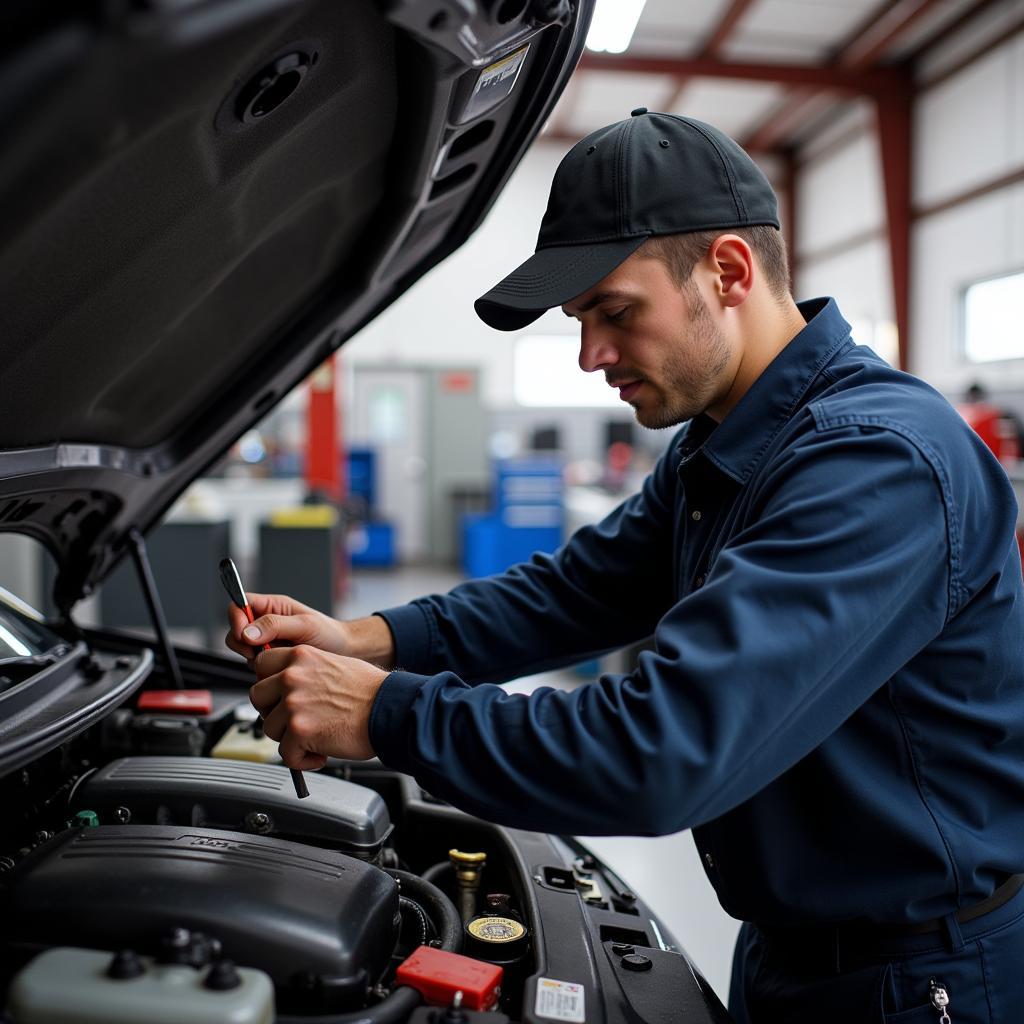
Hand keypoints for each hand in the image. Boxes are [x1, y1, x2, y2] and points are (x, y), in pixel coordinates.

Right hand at [225, 593, 393, 666]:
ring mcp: (265, 642)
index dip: (236, 618)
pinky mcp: (268, 659)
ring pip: (242, 648)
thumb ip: (275, 625)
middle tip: (258, 651)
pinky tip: (280, 666)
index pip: (240, 604)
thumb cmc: (329, 634)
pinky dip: (261, 668)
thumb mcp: (305, 625)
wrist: (343, 654)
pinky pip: (253, 664)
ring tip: (277, 657)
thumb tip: (248, 631)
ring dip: (253, 656)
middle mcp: (265, 622)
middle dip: (242, 642)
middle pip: (235, 628)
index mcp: (272, 606)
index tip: (244, 634)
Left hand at [250, 645, 389, 767]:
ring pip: (270, 728)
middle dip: (274, 712)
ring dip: (289, 738)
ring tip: (314, 737)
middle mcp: (293, 676)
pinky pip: (286, 754)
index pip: (261, 665)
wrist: (389, 710)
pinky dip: (301, 760)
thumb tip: (285, 686)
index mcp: (301, 656)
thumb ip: (305, 670)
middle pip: (258, 697)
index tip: (278, 694)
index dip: (269, 684)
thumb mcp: (333, 663)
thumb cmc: (369, 692)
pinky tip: (320, 752)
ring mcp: (294, 704)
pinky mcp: (299, 731)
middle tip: (295, 720)